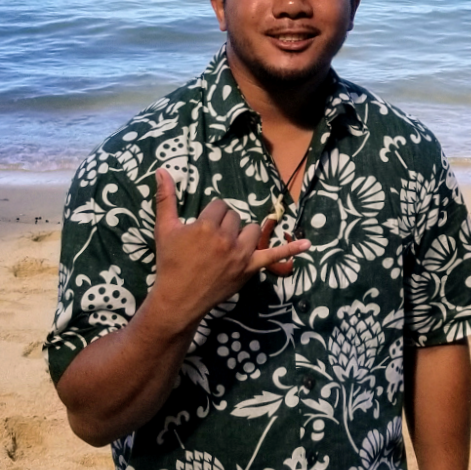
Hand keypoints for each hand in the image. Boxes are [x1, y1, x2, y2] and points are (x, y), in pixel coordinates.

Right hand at [149, 168, 309, 331]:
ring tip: (229, 245)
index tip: (202, 230)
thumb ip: (166, 199)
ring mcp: (241, 254)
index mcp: (207, 226)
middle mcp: (226, 238)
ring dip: (244, 234)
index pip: (220, 206)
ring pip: (253, 230)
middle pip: (235, 217)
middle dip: (225, 225)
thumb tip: (162, 170)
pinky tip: (308, 244)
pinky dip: (291, 250)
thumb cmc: (170, 263)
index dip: (210, 216)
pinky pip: (274, 255)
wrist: (178, 299)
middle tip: (210, 243)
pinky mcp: (250, 268)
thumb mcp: (165, 229)